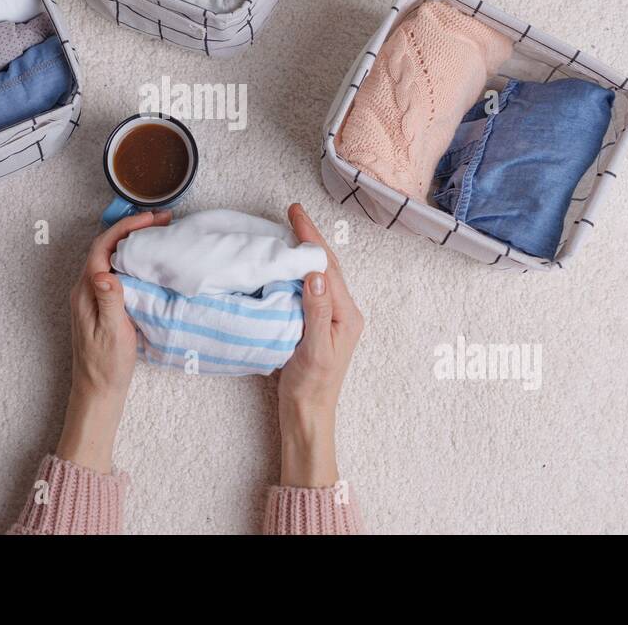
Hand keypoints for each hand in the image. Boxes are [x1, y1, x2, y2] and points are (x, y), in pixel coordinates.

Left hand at [56, 210, 171, 473]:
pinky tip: (151, 263)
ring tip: (160, 235)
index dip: (126, 228)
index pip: (103, 246)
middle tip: (162, 221)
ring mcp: (93, 296)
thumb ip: (109, 300)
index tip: (151, 220)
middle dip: (133, 229)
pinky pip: (117, 271)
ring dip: (134, 243)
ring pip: (113, 258)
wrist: (98, 392)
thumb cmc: (105, 365)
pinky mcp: (103, 305)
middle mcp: (86, 288)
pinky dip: (135, 260)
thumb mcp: (111, 332)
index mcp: (85, 290)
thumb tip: (104, 272)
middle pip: (108, 247)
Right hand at [277, 203, 364, 486]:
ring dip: (302, 252)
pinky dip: (295, 271)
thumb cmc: (312, 388)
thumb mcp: (315, 351)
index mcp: (346, 314)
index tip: (294, 213)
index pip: (327, 266)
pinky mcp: (315, 324)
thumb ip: (316, 312)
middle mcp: (342, 312)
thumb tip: (316, 273)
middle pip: (325, 266)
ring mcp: (329, 318)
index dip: (310, 238)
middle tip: (291, 212)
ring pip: (317, 275)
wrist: (308, 416)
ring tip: (285, 231)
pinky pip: (307, 289)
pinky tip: (282, 266)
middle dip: (309, 237)